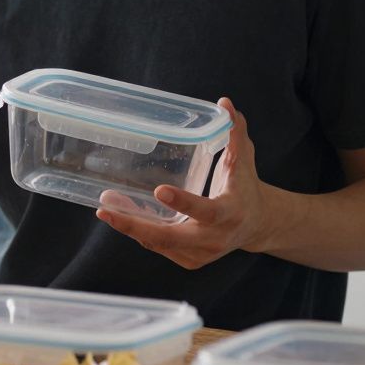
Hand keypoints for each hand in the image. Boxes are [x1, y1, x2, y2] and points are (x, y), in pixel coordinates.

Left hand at [95, 98, 275, 269]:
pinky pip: (159, 248)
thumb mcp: (243, 160)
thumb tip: (224, 103)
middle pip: (171, 238)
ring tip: (106, 209)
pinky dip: (140, 233)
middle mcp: (215, 238)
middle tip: (106, 210)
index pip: (206, 210)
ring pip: (160, 244)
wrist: (258, 225)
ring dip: (131, 227)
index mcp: (230, 212)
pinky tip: (122, 216)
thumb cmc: (246, 187)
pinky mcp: (190, 260)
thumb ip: (234, 132)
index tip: (159, 190)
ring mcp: (201, 253)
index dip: (184, 202)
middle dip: (135, 226)